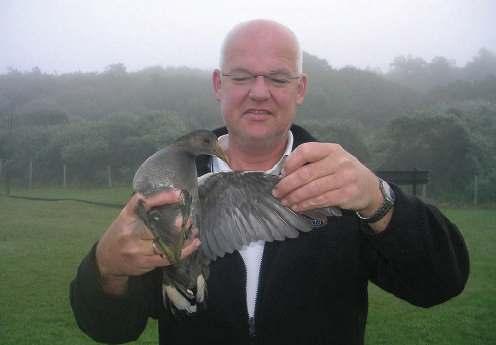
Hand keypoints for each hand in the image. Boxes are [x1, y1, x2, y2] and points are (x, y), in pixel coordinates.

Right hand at [95, 190, 200, 294]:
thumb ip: (142, 209)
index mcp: (126, 217)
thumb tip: (169, 197)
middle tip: (189, 218)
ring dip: (183, 238)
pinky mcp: (145, 263)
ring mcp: (137, 250)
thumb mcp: (126, 218)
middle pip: (157, 227)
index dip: (162, 197)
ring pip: (165, 244)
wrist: (106, 260)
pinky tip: (193, 244)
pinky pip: (167, 257)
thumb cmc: (120, 234)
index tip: (178, 194)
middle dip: (177, 223)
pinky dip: (183, 251)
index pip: (143, 203)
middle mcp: (130, 233)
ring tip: (194, 231)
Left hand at [272, 142, 386, 223]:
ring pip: (312, 189)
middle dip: (288, 185)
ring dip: (294, 197)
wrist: (370, 187)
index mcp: (332, 149)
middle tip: (277, 192)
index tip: (282, 174)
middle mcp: (339, 161)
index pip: (306, 150)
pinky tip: (297, 207)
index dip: (290, 163)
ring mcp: (344, 178)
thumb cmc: (344, 172)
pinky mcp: (346, 194)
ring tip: (285, 202)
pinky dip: (306, 205)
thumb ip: (312, 163)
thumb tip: (285, 174)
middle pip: (306, 173)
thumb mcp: (331, 160)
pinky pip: (320, 200)